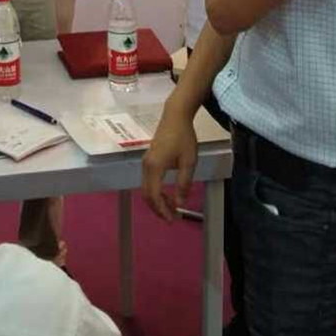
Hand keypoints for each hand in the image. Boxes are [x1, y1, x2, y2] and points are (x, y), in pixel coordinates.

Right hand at [142, 105, 197, 221]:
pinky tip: (167, 194)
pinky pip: (148, 181)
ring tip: (172, 207)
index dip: (161, 210)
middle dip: (158, 208)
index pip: (154, 195)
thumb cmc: (184, 137)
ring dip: (157, 200)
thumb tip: (180, 202)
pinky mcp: (149, 159)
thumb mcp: (189, 162)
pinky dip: (156, 191)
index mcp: (155, 167)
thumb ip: (184, 183)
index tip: (172, 219)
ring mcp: (146, 162)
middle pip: (146, 194)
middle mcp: (146, 166)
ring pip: (146, 188)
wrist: (175, 116)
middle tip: (172, 217)